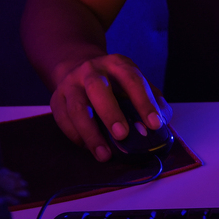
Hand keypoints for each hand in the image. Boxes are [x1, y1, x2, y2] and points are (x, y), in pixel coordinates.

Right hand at [49, 54, 172, 161]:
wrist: (78, 66)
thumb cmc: (114, 82)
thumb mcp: (135, 83)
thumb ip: (152, 100)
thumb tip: (162, 122)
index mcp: (116, 64)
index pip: (132, 79)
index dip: (144, 101)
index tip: (155, 124)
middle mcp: (91, 70)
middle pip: (98, 88)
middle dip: (110, 113)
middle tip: (123, 135)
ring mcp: (71, 83)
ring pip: (76, 107)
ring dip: (90, 133)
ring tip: (104, 155)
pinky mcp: (56, 99)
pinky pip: (63, 119)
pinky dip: (76, 136)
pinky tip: (88, 147)